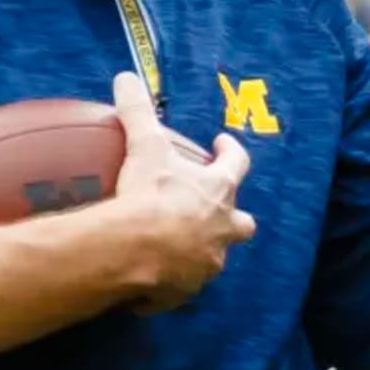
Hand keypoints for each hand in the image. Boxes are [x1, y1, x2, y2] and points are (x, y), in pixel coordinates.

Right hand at [111, 72, 255, 311]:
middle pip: (243, 224)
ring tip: (180, 245)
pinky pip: (181, 288)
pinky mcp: (184, 291)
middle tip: (214, 209)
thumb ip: (138, 111)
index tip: (222, 144)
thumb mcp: (145, 146)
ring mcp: (206, 264)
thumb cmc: (149, 195)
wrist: (134, 250)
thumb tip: (126, 77)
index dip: (231, 152)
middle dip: (234, 217)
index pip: (237, 165)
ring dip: (202, 250)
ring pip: (214, 258)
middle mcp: (222, 229)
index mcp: (218, 191)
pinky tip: (153, 278)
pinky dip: (171, 282)